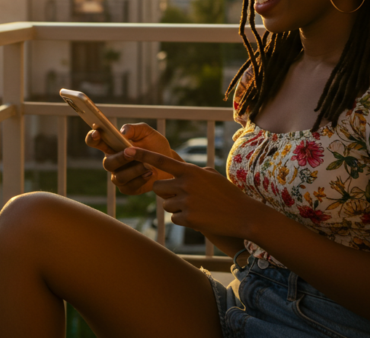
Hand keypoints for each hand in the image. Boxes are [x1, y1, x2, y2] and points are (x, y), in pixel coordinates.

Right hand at [85, 122, 179, 194]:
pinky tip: (150, 173)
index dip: (92, 138)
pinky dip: (140, 180)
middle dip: (119, 158)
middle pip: (107, 163)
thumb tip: (123, 132)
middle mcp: (113, 161)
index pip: (95, 142)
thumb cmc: (155, 145)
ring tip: (148, 165)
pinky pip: (128, 187)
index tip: (97, 133)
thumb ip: (134, 129)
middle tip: (131, 152)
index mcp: (112, 145)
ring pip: (118, 177)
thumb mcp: (147, 132)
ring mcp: (119, 176)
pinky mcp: (128, 188)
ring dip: (133, 171)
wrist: (170, 162)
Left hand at [123, 147, 262, 238]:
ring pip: (166, 204)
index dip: (142, 155)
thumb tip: (177, 172)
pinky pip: (174, 218)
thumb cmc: (227, 194)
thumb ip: (192, 172)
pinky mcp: (188, 218)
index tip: (126, 151)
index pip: (161, 161)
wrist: (243, 214)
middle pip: (158, 188)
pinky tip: (198, 217)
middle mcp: (185, 184)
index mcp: (190, 171)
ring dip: (176, 207)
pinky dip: (183, 219)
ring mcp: (186, 201)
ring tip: (195, 207)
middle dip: (164, 193)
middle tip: (180, 196)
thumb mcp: (210, 176)